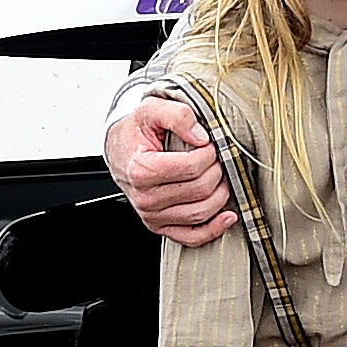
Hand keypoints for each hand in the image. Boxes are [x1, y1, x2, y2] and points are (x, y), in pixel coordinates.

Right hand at [107, 92, 238, 247]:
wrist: (119, 149)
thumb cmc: (135, 132)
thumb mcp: (152, 110)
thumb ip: (177, 115)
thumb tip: (202, 136)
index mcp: (141, 170)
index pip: (191, 167)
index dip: (209, 154)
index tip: (210, 145)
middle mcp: (145, 197)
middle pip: (200, 189)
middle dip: (217, 170)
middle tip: (216, 157)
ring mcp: (152, 215)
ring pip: (200, 212)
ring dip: (220, 194)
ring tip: (219, 176)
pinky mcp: (159, 226)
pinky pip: (191, 236)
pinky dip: (214, 229)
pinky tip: (227, 216)